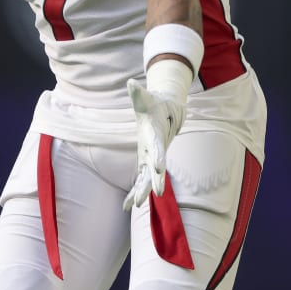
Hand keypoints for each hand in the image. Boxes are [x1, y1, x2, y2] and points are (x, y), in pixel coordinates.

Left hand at [123, 76, 186, 210]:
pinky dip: (133, 191)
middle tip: (156, 195)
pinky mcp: (146, 162)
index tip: (160, 168)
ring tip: (133, 205)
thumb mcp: (144, 98)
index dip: (159, 157)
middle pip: (156, 169)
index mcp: (156, 136)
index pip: (159, 149)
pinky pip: (140, 180)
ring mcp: (151, 158)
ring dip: (141, 191)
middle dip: (154, 181)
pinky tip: (125, 206)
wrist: (165, 111)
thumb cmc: (153, 104)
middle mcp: (155, 150)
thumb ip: (137, 93)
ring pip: (147, 179)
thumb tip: (131, 83)